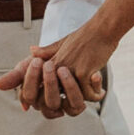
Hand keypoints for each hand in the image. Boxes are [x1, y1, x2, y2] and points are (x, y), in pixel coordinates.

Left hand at [0, 22, 116, 117]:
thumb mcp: (63, 43)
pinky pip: (87, 94)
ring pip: (72, 98)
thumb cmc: (85, 37)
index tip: (58, 105)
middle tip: (79, 103)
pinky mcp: (83, 72)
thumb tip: (31, 50)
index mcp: (51, 62)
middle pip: (51, 97)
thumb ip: (48, 51)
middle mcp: (57, 68)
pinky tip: (102, 92)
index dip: (43, 98)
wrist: (101, 29)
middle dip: (64, 103)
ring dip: (85, 98)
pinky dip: (96, 94)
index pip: (39, 85)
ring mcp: (69, 71)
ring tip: (95, 94)